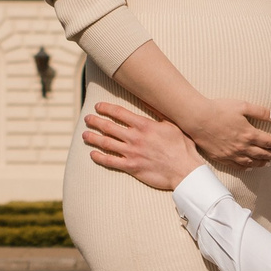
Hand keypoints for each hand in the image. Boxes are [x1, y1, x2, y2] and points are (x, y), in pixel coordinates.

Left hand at [83, 101, 204, 190]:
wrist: (185, 171)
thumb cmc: (182, 147)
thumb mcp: (172, 124)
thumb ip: (157, 112)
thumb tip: (147, 99)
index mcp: (144, 125)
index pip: (119, 113)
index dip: (106, 108)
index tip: (98, 106)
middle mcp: (135, 137)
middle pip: (108, 127)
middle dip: (95, 121)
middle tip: (87, 119)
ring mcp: (131, 153)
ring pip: (105, 143)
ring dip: (92, 137)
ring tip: (85, 134)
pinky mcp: (131, 167)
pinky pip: (110, 161)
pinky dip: (98, 157)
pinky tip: (92, 154)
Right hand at [179, 97, 270, 168]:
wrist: (198, 119)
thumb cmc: (219, 109)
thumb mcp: (242, 106)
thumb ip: (260, 112)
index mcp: (249, 133)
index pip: (269, 141)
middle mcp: (243, 146)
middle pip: (262, 153)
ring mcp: (232, 154)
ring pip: (251, 162)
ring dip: (262, 163)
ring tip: (268, 163)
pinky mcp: (222, 157)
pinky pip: (237, 166)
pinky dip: (247, 167)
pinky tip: (251, 166)